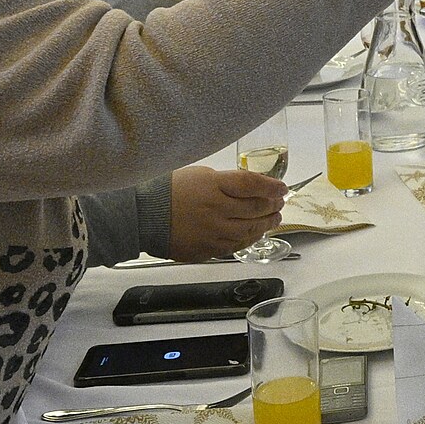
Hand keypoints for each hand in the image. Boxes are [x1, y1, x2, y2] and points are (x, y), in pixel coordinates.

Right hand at [166, 166, 286, 261]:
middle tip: (280, 202)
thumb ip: (226, 181)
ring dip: (266, 223)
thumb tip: (249, 187)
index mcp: (214, 186)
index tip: (282, 187)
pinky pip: (236, 246)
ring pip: (250, 230)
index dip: (272, 186)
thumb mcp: (200, 174)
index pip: (252, 185)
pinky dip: (250, 238)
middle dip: (273, 205)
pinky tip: (256, 233)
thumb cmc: (167, 190)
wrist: (142, 216)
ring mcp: (213, 232)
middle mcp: (217, 210)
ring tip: (274, 218)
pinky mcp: (208, 249)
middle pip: (256, 208)